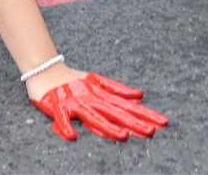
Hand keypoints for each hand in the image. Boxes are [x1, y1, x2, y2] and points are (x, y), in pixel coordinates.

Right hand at [32, 73, 168, 141]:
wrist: (44, 70)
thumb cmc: (72, 80)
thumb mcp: (96, 81)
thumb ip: (117, 89)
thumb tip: (140, 95)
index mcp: (100, 94)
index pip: (126, 106)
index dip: (145, 113)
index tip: (163, 122)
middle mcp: (90, 98)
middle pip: (114, 112)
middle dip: (133, 122)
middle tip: (151, 131)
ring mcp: (74, 102)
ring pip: (92, 116)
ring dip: (107, 126)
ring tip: (123, 136)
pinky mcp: (56, 105)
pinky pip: (61, 117)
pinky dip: (65, 126)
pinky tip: (72, 135)